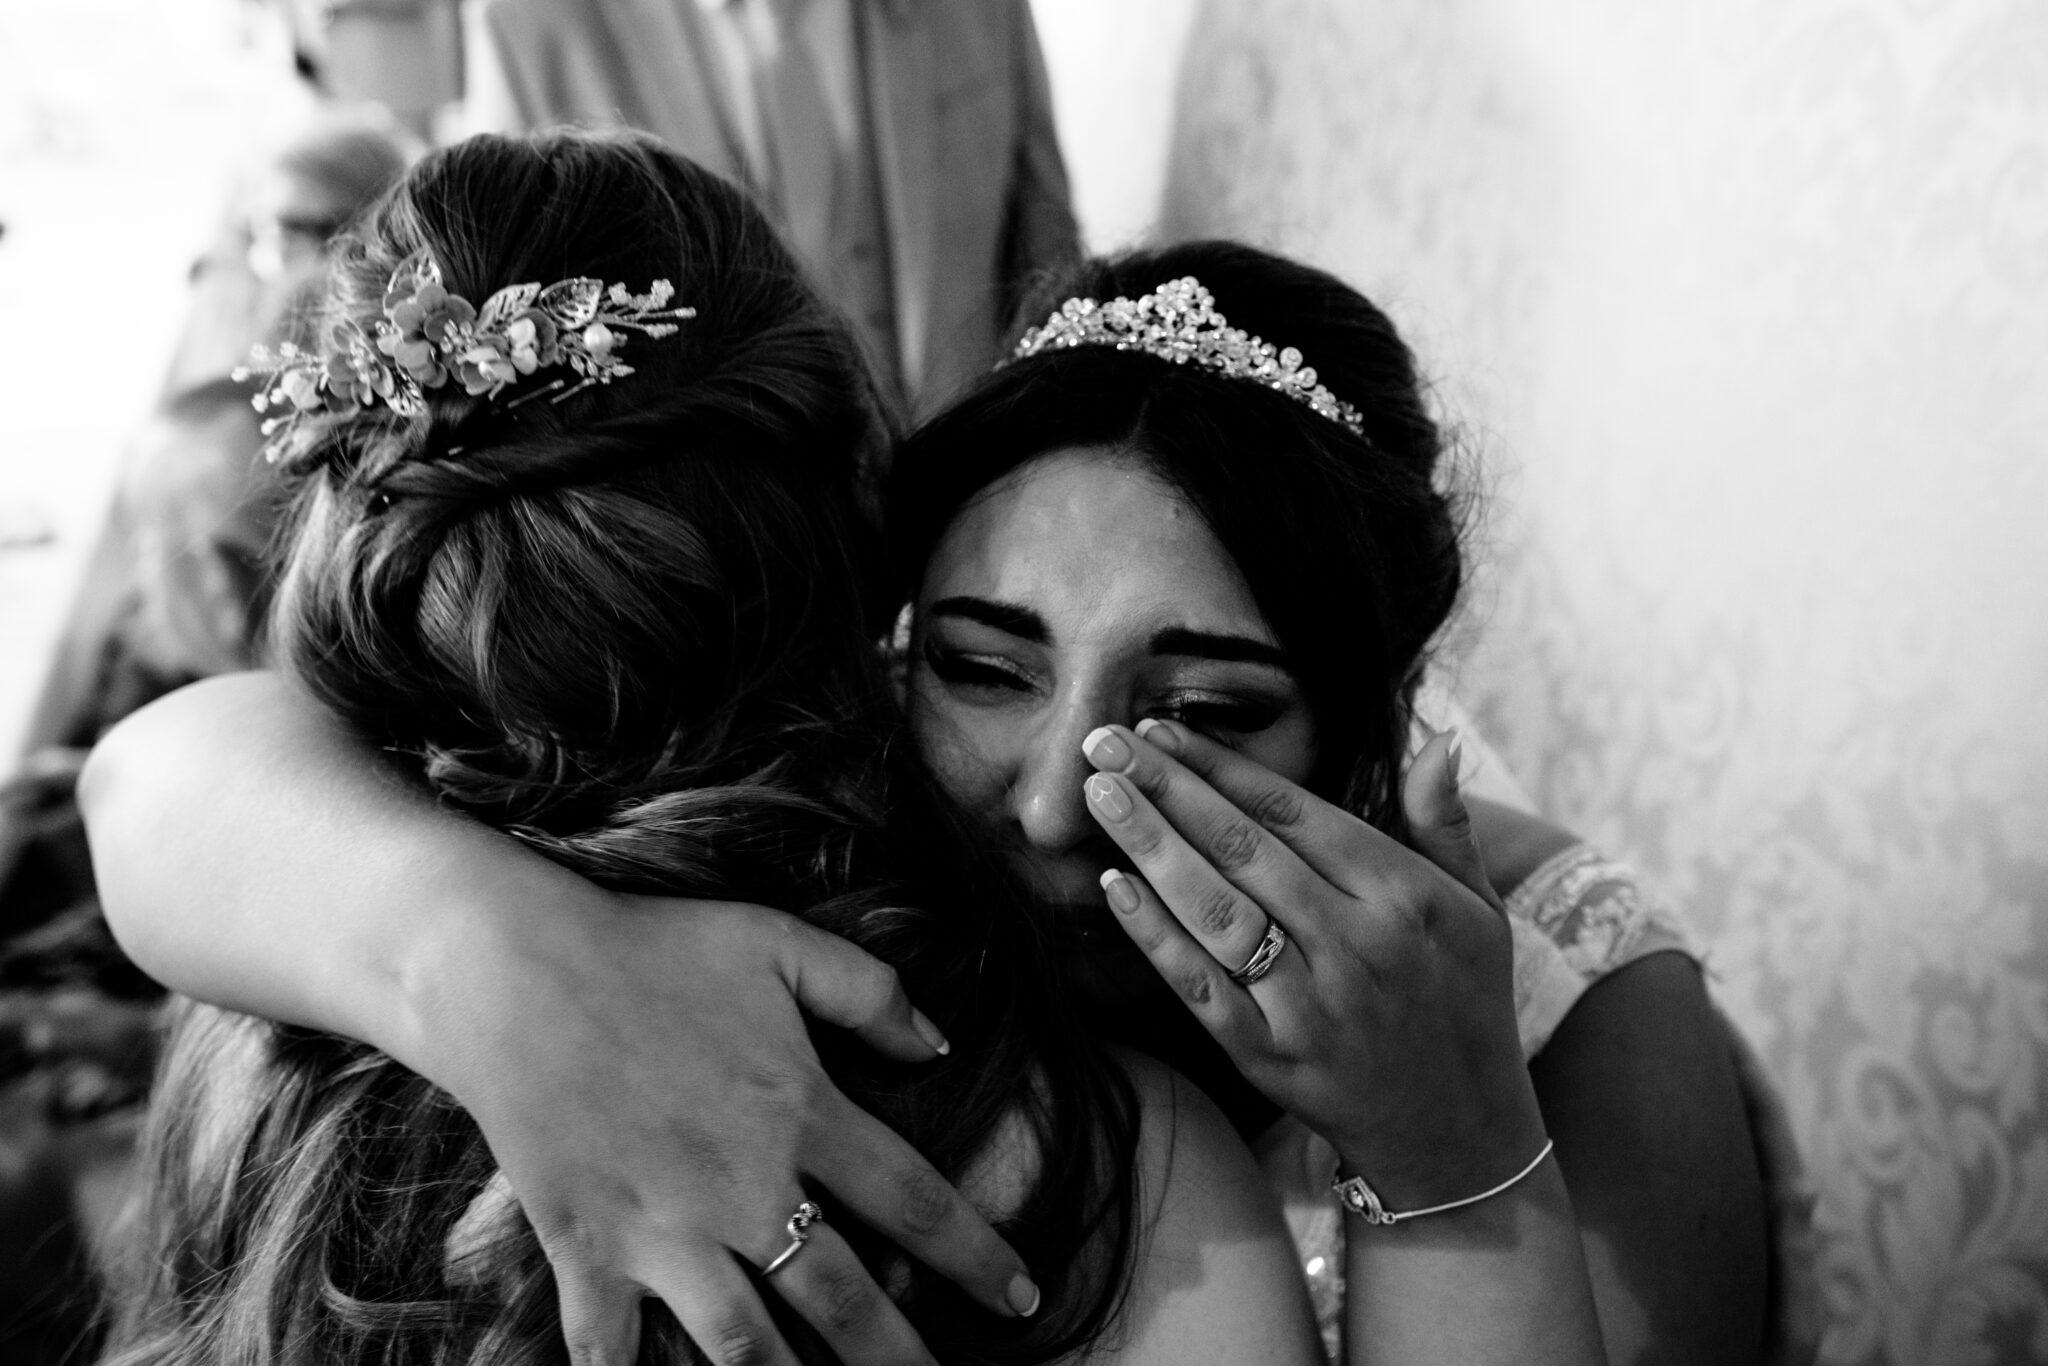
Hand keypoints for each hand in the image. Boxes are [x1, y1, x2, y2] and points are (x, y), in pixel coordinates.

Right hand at [417, 893, 1038, 1365]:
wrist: (514, 971)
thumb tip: (943, 1039)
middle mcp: (744, 1187)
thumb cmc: (653, 947)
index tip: (1024, 1296)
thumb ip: (870, 991)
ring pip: (746, 1347)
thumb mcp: (779, 943)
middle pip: (845, 1299)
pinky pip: (616, 1350)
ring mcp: (663, 1230)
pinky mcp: (588, 1251)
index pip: (917, 1200)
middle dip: (902, 1357)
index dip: (979, 1255)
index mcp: (802, 1111)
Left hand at [1079, 721, 1546, 1204]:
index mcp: (1401, 894)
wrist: (1462, 1136)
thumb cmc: (1464, 1004)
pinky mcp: (1272, 1057)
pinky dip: (1154, 936)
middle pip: (1241, 848)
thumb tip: (1435, 741)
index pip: (1291, 810)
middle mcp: (1355, 942)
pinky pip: (1201, 986)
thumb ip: (1447, 824)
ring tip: (1099, 794)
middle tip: (1102, 742)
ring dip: (1150, 845)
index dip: (1219, 765)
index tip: (1160, 730)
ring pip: (1215, 909)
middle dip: (1165, 787)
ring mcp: (1311, 1003)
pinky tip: (1113, 887)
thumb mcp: (1480, 909)